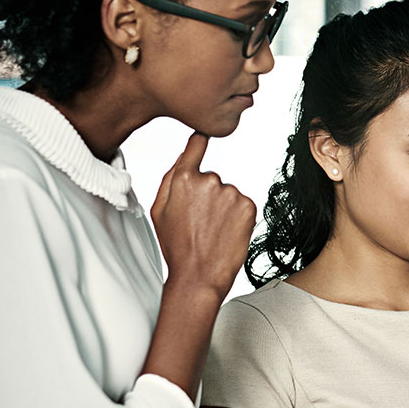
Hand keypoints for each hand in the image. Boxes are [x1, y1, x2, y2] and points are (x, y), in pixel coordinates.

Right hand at [150, 133, 255, 296]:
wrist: (200, 275)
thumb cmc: (176, 245)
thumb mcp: (159, 210)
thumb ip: (170, 180)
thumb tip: (183, 157)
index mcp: (183, 178)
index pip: (195, 146)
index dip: (200, 140)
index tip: (204, 133)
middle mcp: (210, 180)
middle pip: (210, 178)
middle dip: (206, 195)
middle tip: (198, 222)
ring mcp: (231, 192)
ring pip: (227, 193)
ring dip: (222, 208)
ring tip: (211, 230)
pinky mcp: (249, 205)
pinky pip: (242, 204)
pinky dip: (237, 216)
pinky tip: (226, 232)